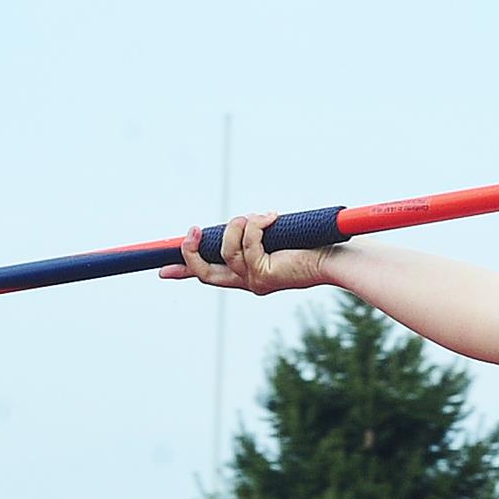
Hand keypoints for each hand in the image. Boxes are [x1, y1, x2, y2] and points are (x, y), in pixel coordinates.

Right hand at [159, 213, 329, 294]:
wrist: (337, 257)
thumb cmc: (313, 245)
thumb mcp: (274, 237)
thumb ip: (254, 235)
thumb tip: (244, 222)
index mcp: (249, 274)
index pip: (209, 275)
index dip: (184, 271)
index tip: (162, 270)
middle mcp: (249, 282)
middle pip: (204, 273)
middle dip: (193, 251)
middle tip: (194, 231)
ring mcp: (256, 281)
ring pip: (226, 251)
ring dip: (238, 226)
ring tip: (261, 217)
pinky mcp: (264, 275)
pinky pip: (247, 243)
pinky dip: (256, 225)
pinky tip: (272, 218)